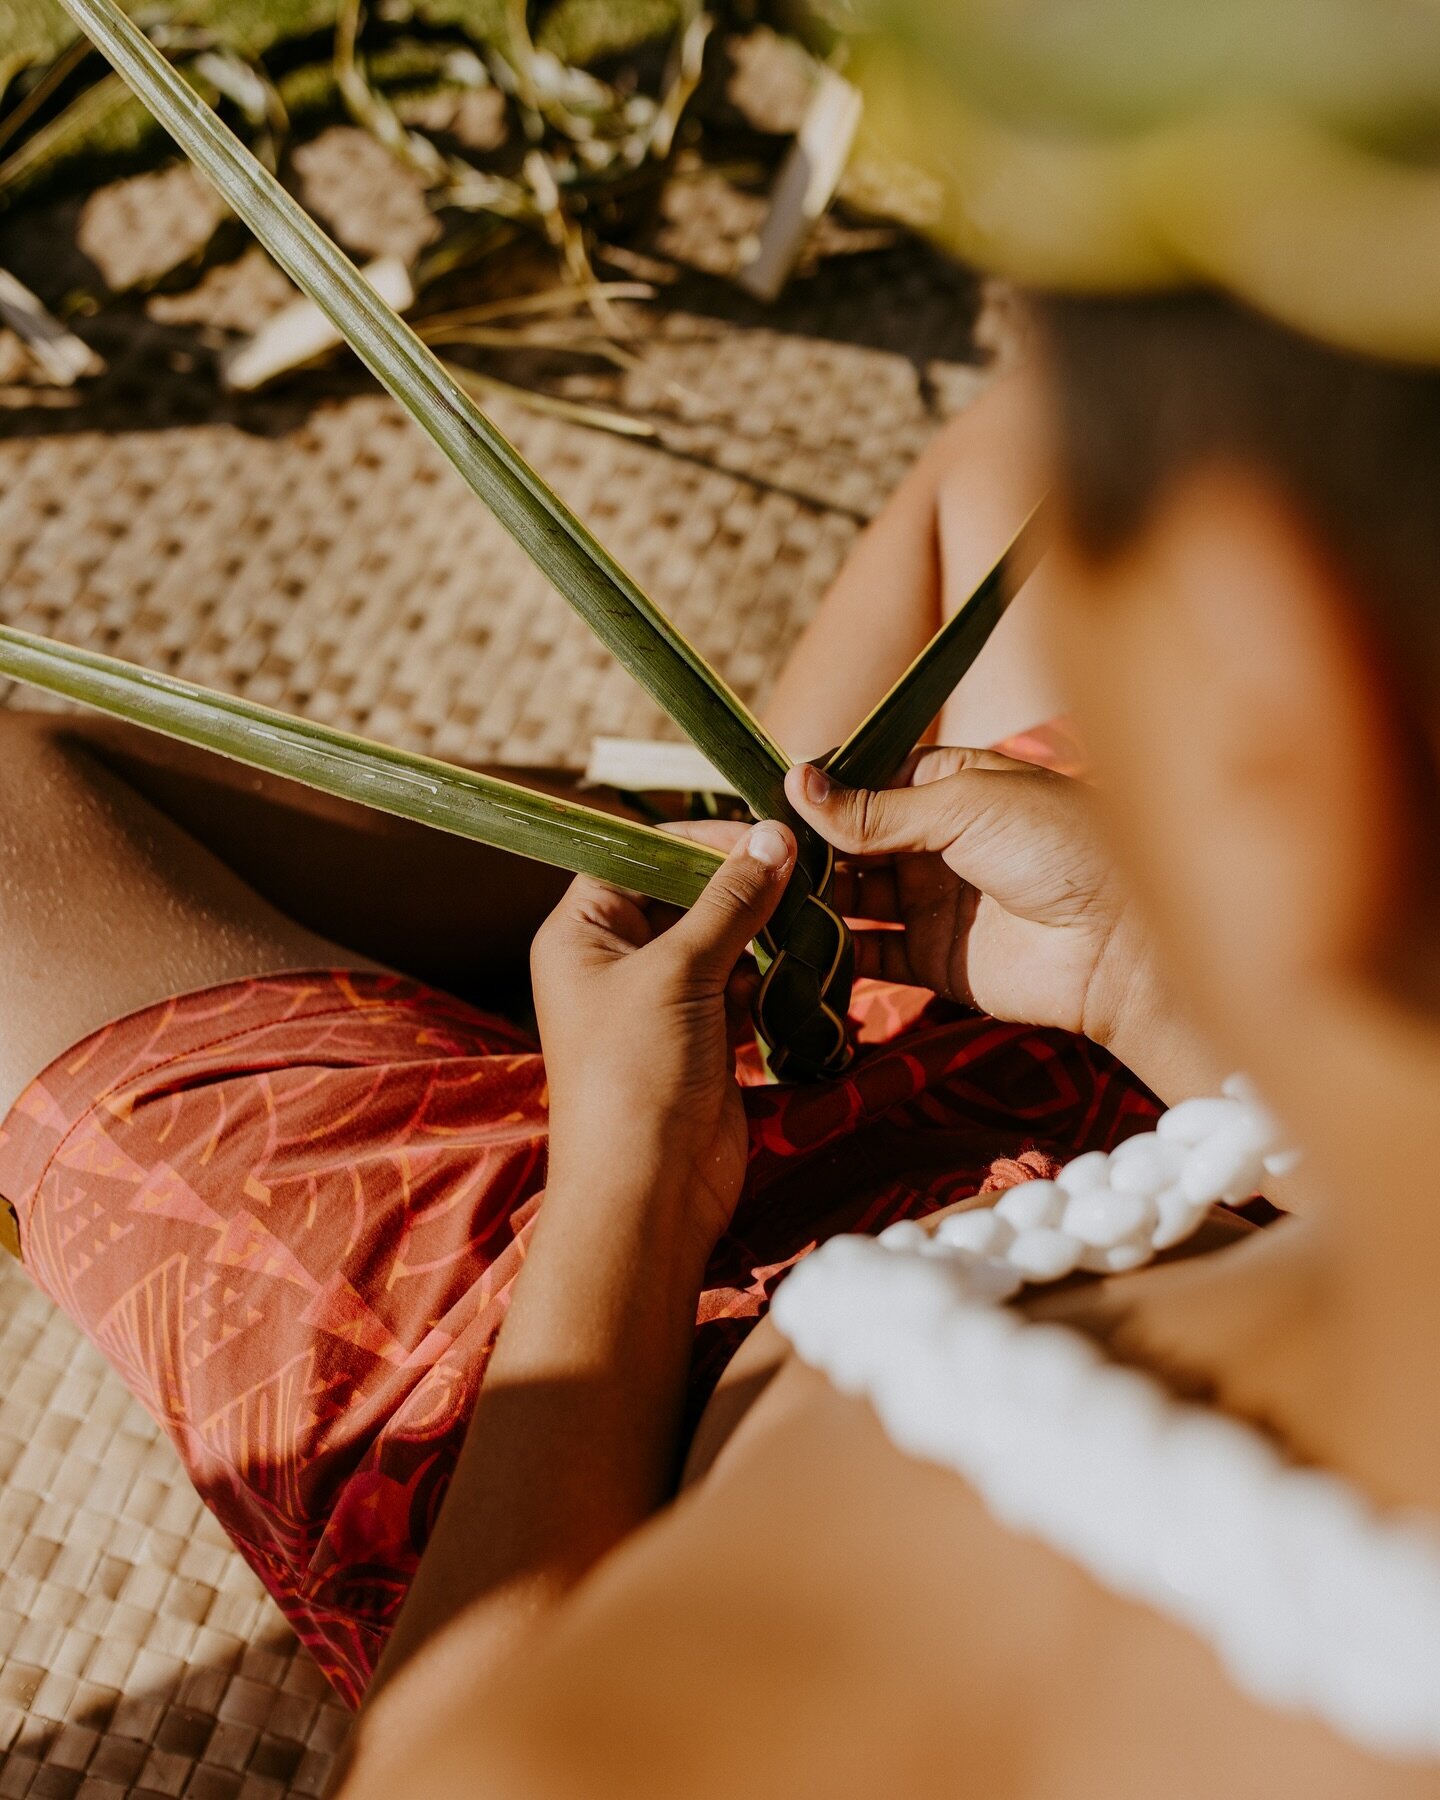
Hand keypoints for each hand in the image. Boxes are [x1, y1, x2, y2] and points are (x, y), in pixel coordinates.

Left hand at [531, 819, 794, 1263]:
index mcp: (580, 932)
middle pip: (680, 895)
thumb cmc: (636, 1074)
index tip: (760, 835)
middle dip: (739, 883)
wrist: (647, 1192)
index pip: (635, 855)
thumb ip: (730, 901)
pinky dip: (770, 976)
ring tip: (813, 911)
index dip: (694, 839)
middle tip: (801, 868)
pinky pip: (737, 988)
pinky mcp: (699, 1039)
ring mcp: (658, 1002)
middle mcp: (612, 961)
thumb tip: (774, 838)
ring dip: (762, 929)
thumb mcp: (680, 972)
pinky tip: (807, 965)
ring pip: (716, 942)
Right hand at [784, 748, 1155, 1052]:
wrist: (1124, 943)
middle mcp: (938, 841)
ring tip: (761, 896)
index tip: (764, 797)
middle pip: (852, 840)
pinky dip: (832, 951)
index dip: (819, 789)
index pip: (867, 779)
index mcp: (951, 785)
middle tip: (749, 852)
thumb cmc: (1061, 847)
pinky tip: (792, 944)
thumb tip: (796, 782)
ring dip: (811, 896)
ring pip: (853, 896)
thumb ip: (877, 808)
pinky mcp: (934, 960)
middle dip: (805, 846)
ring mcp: (933, 902)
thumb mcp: (966, 806)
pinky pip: (870, 954)